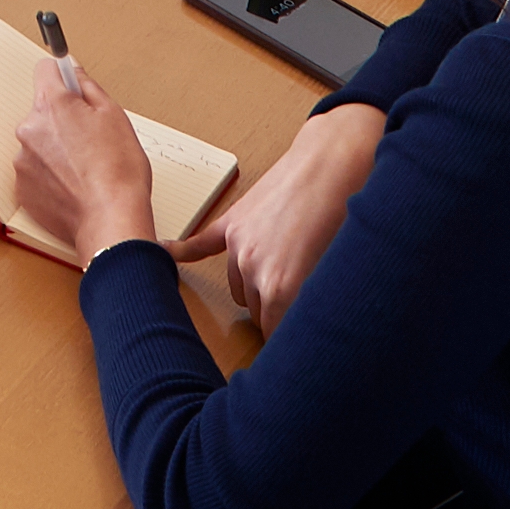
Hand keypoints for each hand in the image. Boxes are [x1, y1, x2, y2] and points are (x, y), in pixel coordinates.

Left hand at [13, 53, 161, 258]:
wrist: (111, 220)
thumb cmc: (119, 171)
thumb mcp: (114, 116)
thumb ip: (89, 88)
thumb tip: (75, 74)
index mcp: (52, 104)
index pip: (45, 69)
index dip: (62, 76)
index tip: (71, 86)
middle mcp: (30, 128)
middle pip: (43, 109)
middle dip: (62, 118)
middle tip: (89, 138)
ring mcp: (23, 160)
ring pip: (39, 142)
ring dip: (55, 149)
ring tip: (84, 168)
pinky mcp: (23, 188)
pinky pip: (35, 171)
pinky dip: (50, 175)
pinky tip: (73, 186)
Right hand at [178, 104, 386, 328]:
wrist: (333, 164)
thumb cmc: (344, 215)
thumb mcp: (334, 272)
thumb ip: (312, 305)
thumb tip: (307, 328)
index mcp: (280, 289)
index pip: (274, 335)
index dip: (289, 340)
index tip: (297, 344)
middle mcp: (252, 269)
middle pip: (256, 312)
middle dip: (275, 311)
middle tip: (300, 298)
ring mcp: (238, 244)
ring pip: (239, 287)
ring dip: (254, 288)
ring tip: (284, 272)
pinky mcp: (233, 222)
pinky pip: (201, 245)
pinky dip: (182, 253)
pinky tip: (165, 256)